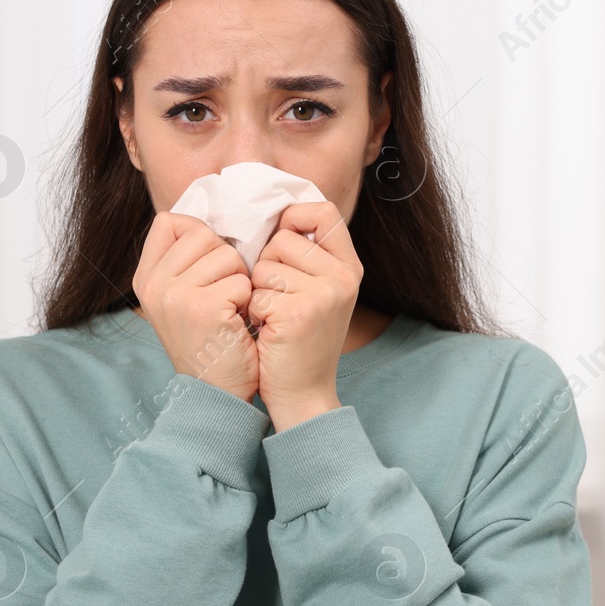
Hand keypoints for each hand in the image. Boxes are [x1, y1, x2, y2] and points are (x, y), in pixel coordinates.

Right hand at [133, 211, 259, 401]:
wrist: (218, 394)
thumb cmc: (211, 341)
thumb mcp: (183, 298)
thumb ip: (187, 261)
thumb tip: (214, 216)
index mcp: (145, 278)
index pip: (170, 221)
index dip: (199, 235)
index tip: (209, 266)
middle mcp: (152, 284)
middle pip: (202, 233)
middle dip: (225, 259)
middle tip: (225, 294)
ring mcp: (174, 295)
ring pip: (227, 255)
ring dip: (240, 281)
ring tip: (231, 310)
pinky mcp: (202, 308)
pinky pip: (242, 280)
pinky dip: (248, 301)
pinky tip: (238, 324)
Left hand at [247, 200, 362, 431]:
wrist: (302, 393)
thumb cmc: (298, 340)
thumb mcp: (318, 291)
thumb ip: (308, 255)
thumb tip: (276, 215)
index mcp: (350, 267)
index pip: (324, 211)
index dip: (294, 218)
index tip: (280, 240)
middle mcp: (344, 277)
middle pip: (283, 239)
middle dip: (267, 266)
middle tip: (279, 299)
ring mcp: (325, 295)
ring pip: (265, 266)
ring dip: (258, 292)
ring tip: (274, 316)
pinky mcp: (299, 313)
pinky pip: (257, 293)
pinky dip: (254, 313)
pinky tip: (269, 331)